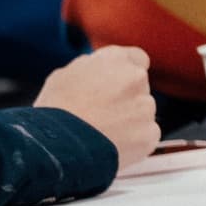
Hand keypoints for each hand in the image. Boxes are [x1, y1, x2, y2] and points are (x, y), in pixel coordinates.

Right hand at [34, 46, 159, 170]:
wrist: (59, 147)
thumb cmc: (55, 111)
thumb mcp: (65, 75)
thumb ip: (91, 67)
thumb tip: (100, 70)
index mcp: (116, 59)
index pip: (137, 58)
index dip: (126, 72)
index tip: (118, 85)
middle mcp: (136, 78)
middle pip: (139, 88)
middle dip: (125, 99)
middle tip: (101, 114)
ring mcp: (145, 106)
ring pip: (142, 112)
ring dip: (130, 120)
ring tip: (101, 132)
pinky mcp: (150, 132)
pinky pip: (146, 135)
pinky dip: (133, 141)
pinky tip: (111, 145)